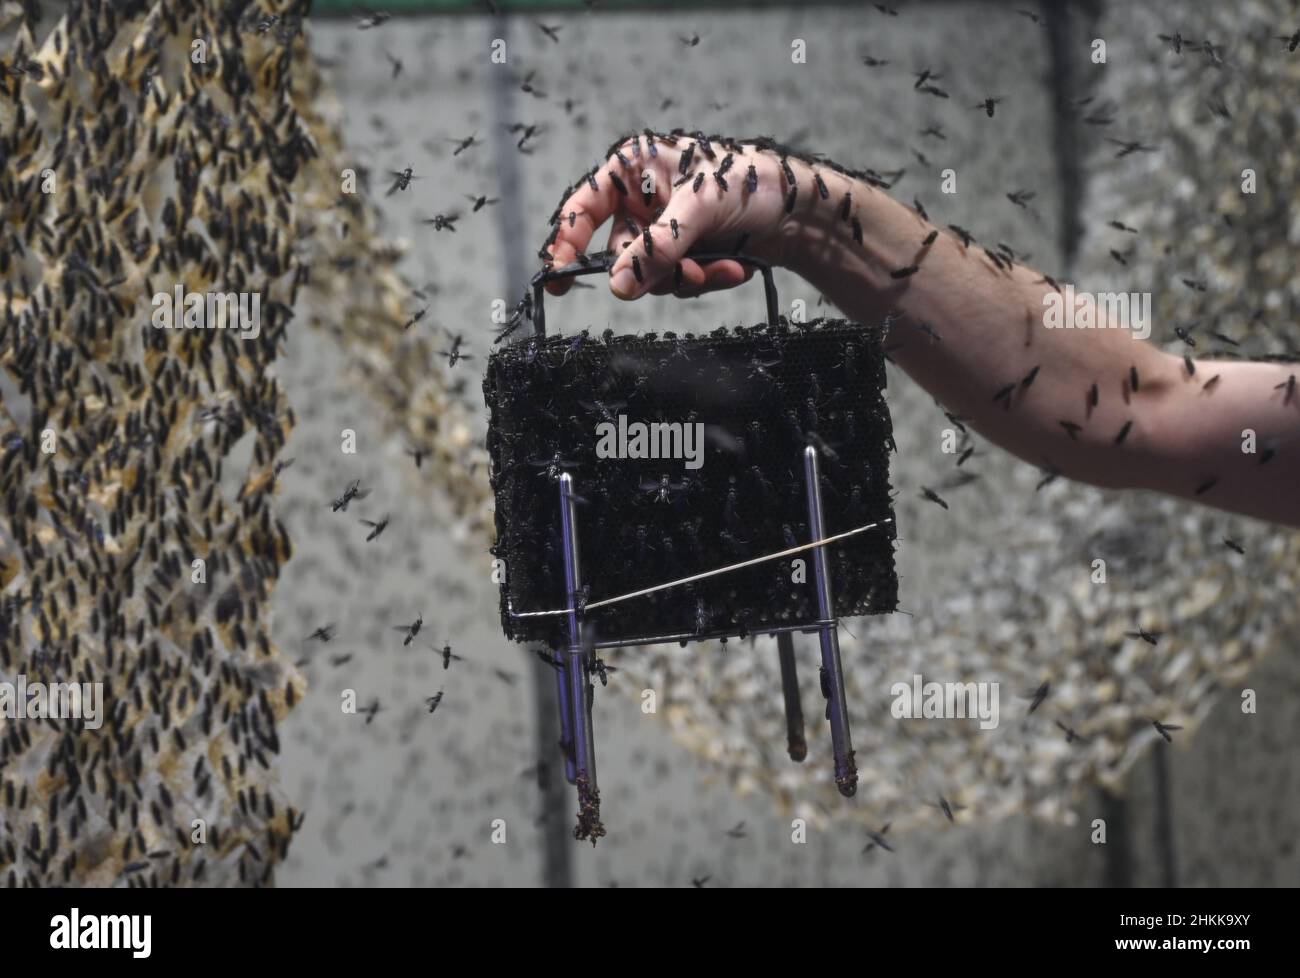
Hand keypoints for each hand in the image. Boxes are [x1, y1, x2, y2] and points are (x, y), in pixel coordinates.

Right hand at [543, 132, 802, 299]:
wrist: (801, 208)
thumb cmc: (749, 182)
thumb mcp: (698, 209)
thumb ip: (655, 248)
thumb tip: (618, 285)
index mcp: (633, 170)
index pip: (583, 209)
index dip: (566, 244)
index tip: (559, 280)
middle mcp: (642, 200)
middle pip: (621, 254)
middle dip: (656, 270)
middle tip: (687, 273)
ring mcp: (665, 230)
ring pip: (651, 275)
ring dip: (687, 278)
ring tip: (723, 265)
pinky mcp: (687, 253)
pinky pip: (678, 281)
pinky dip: (706, 279)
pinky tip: (735, 267)